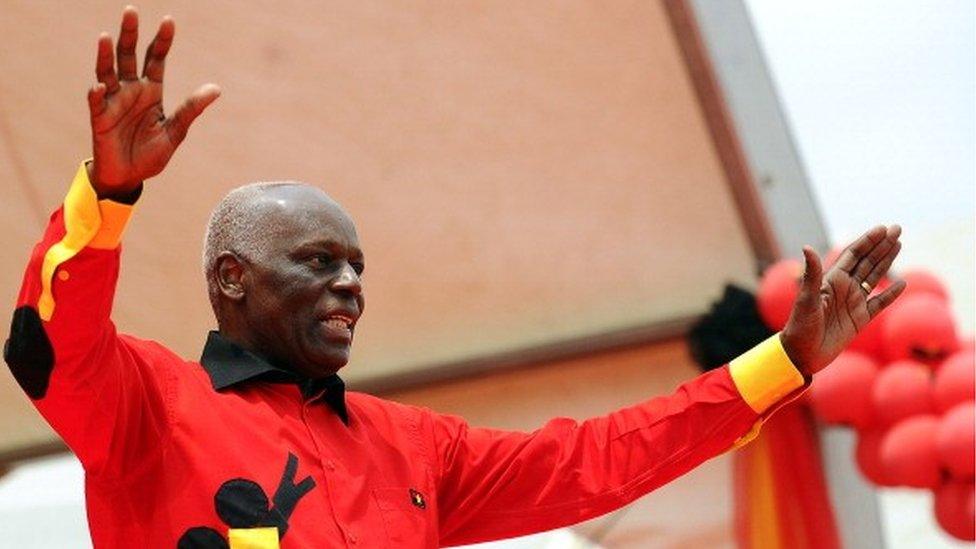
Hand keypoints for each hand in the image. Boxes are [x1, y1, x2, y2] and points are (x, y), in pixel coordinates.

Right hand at [87, 6, 219, 197]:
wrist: (130, 177)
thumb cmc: (151, 154)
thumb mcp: (176, 131)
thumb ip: (192, 109)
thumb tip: (217, 89)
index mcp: (152, 92)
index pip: (156, 59)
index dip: (162, 41)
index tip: (169, 20)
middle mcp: (131, 91)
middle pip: (129, 56)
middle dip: (130, 34)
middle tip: (131, 11)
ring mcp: (113, 102)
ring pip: (107, 72)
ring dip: (105, 55)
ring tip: (105, 37)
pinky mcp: (99, 119)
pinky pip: (97, 103)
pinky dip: (98, 94)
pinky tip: (100, 87)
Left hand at [781, 225, 905, 375]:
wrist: (802, 355)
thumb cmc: (800, 326)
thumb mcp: (806, 299)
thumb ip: (812, 274)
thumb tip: (807, 247)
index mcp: (832, 280)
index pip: (853, 255)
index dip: (868, 241)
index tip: (883, 228)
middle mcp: (844, 288)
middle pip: (867, 262)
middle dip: (882, 245)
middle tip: (898, 228)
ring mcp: (853, 303)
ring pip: (875, 277)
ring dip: (887, 261)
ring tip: (900, 244)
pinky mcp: (860, 320)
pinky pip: (879, 304)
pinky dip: (891, 294)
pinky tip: (902, 284)